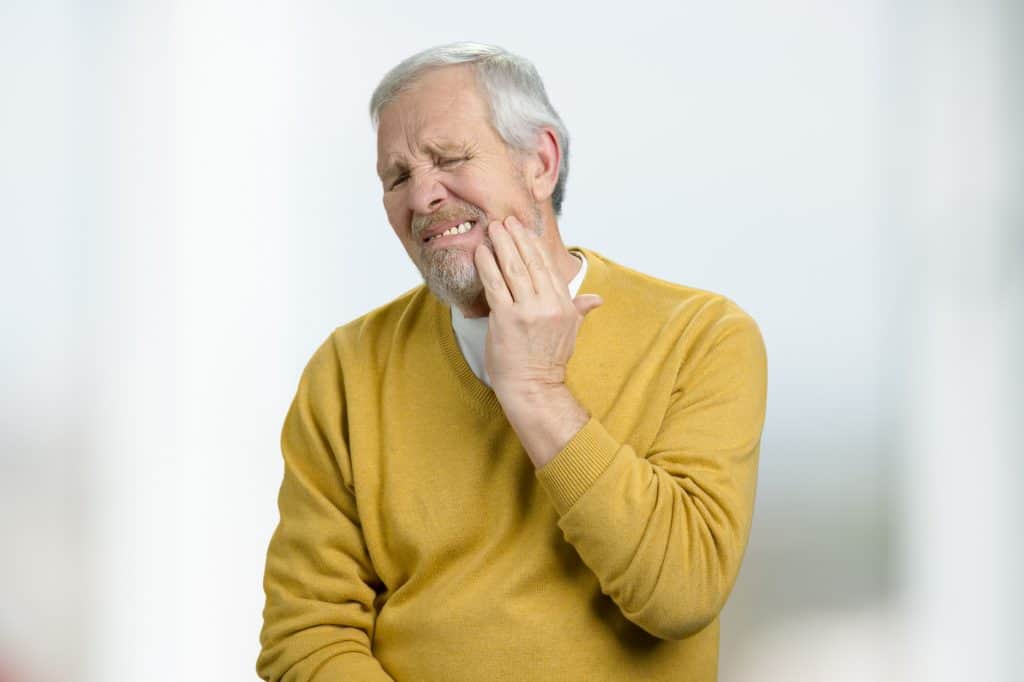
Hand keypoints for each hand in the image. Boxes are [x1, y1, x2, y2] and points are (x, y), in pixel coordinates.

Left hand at [472, 215, 602, 400]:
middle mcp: (548, 304)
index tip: (523, 230)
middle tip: (504, 220)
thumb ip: (579, 310)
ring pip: (513, 268)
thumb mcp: (569, 333)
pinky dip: (487, 265)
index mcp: (564, 305)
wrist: (534, 387)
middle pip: (530, 262)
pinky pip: (495, 284)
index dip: (534, 245)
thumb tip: (596, 299)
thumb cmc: (547, 361)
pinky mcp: (506, 318)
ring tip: (492, 229)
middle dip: (516, 238)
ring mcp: (527, 311)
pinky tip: (481, 251)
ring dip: (501, 244)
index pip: (547, 266)